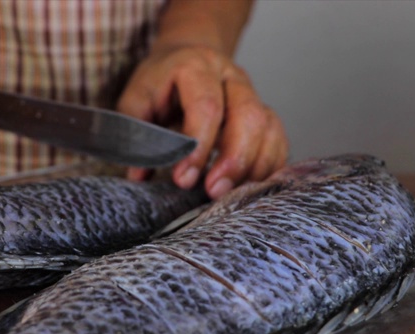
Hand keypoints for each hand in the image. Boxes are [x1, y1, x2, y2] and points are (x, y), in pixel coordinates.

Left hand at [117, 45, 287, 198]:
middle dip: (234, 159)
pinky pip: (277, 139)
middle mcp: (231, 77)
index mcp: (196, 66)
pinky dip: (268, 166)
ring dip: (254, 167)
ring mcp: (252, 94)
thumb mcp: (136, 99)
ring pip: (268, 128)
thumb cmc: (159, 83)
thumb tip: (138, 175)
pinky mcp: (263, 113)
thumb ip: (136, 133)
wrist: (185, 57)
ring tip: (231, 195)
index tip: (183, 178)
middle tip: (214, 191)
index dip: (198, 146)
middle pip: (248, 115)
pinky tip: (250, 187)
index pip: (207, 106)